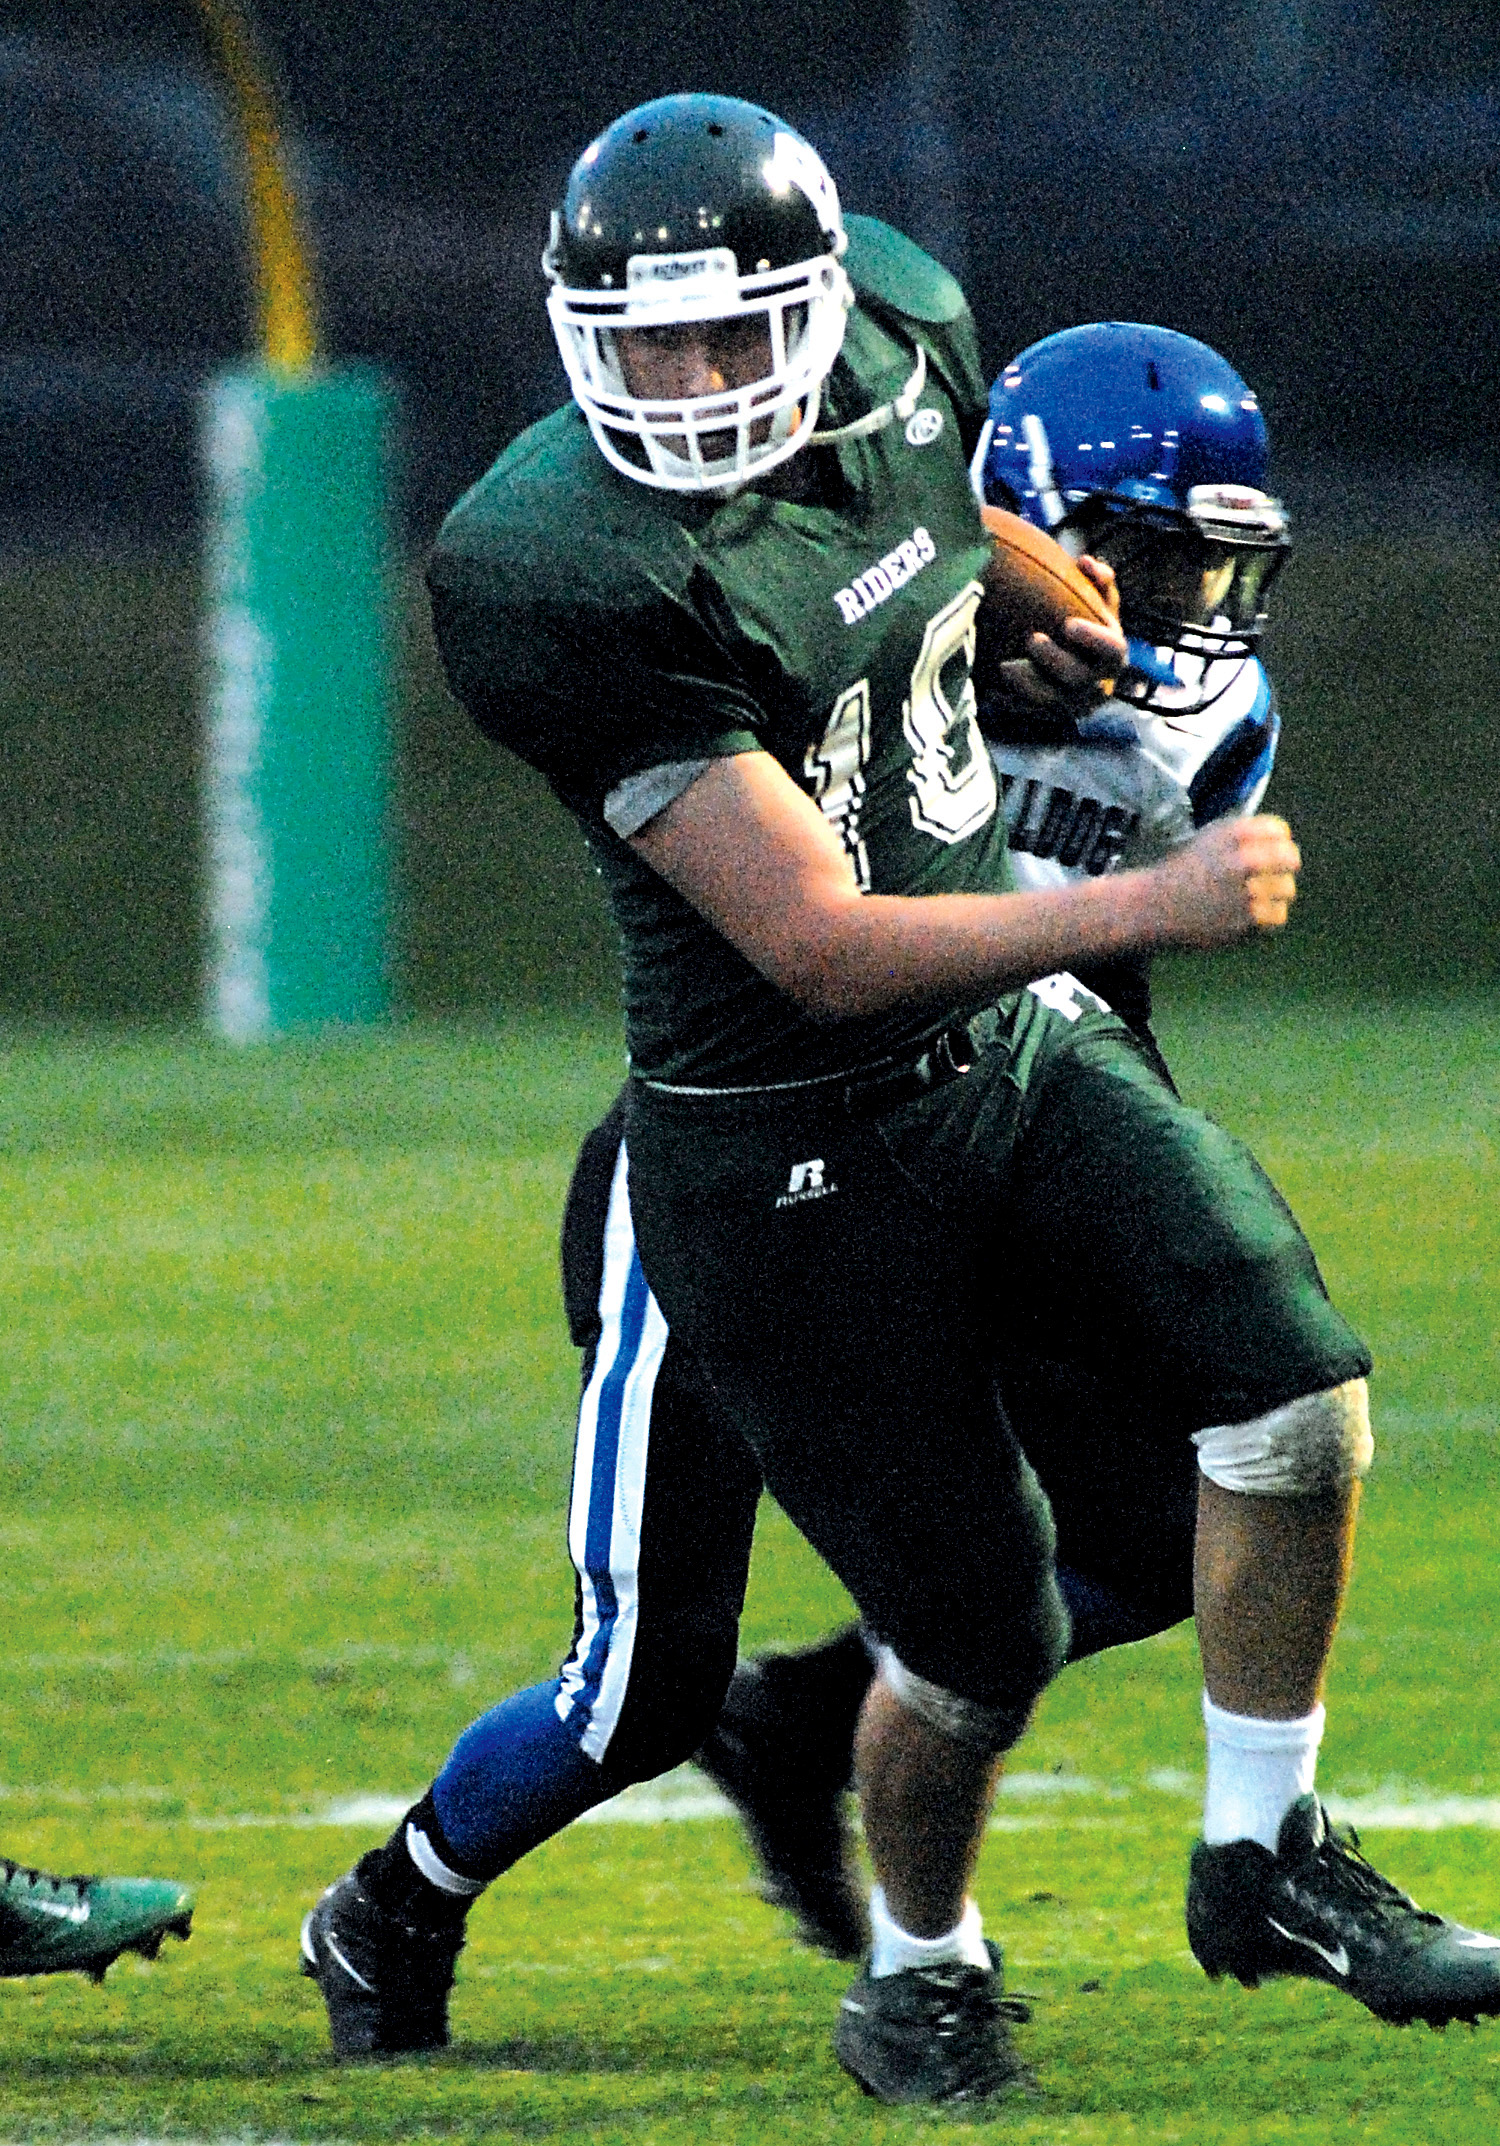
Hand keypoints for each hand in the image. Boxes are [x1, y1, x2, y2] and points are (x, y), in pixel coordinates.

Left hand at [987, 556, 1125, 713]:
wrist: (1080, 665)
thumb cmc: (1090, 625)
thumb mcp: (1100, 602)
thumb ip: (1099, 580)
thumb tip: (1085, 561)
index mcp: (1113, 657)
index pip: (1112, 650)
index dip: (1093, 639)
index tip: (1068, 623)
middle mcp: (1096, 685)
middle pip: (1077, 677)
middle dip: (1054, 660)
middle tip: (1032, 639)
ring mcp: (1071, 704)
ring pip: (1050, 701)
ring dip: (1028, 684)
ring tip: (1004, 666)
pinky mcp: (1048, 716)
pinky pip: (1027, 712)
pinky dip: (1010, 700)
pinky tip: (990, 688)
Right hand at [1147, 815, 1301, 947]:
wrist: (1154, 907)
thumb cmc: (1183, 872)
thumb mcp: (1209, 838)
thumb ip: (1245, 835)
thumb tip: (1283, 838)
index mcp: (1234, 834)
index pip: (1280, 831)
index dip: (1279, 841)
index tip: (1272, 850)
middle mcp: (1242, 859)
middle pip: (1290, 858)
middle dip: (1285, 866)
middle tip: (1276, 875)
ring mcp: (1246, 891)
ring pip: (1287, 889)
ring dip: (1276, 894)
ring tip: (1257, 899)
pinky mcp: (1246, 920)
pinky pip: (1278, 915)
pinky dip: (1268, 917)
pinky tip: (1252, 916)